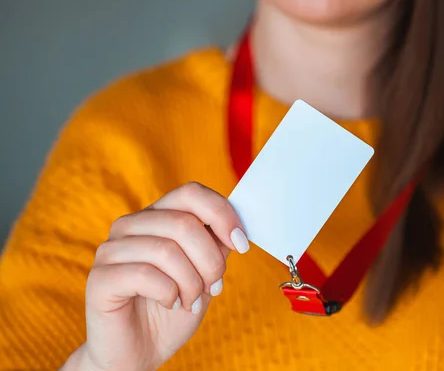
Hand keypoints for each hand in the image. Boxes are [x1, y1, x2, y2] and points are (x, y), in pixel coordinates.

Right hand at [62, 182, 249, 370]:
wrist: (139, 353)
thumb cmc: (172, 309)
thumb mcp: (204, 273)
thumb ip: (216, 245)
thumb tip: (235, 227)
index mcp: (156, 216)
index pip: (190, 193)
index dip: (222, 214)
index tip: (242, 243)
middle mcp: (130, 226)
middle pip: (184, 223)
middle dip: (210, 260)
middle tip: (214, 286)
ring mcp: (111, 250)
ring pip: (167, 250)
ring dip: (191, 282)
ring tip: (191, 301)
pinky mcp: (99, 278)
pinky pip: (145, 275)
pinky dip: (169, 293)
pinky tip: (170, 304)